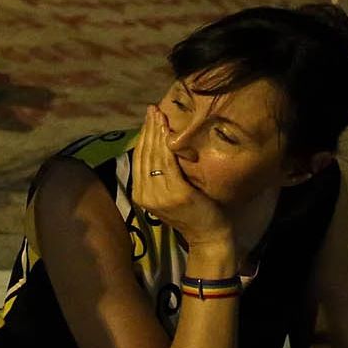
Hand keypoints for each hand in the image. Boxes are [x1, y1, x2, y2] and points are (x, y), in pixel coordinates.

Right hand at [131, 105, 231, 249]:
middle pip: (144, 155)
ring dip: (156, 133)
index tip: (148, 118)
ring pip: (155, 156)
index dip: (142, 137)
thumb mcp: (169, 195)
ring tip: (159, 115)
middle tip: (152, 110)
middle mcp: (145, 194)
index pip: (139, 159)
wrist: (209, 237)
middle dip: (148, 130)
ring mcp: (159, 195)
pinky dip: (167, 145)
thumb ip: (160, 178)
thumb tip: (159, 150)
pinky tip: (169, 131)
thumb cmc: (194, 215)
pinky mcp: (176, 193)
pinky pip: (169, 164)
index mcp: (140, 194)